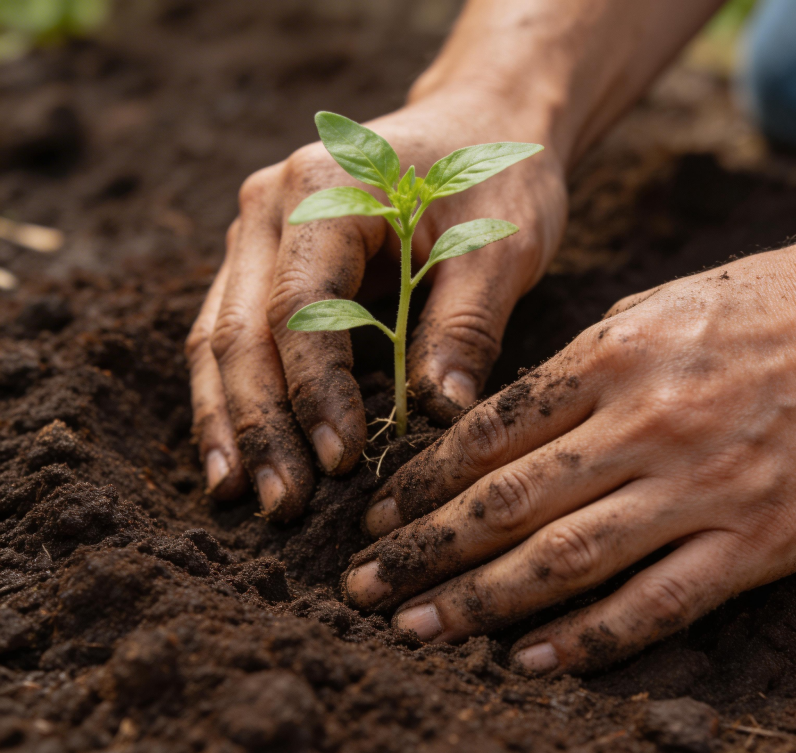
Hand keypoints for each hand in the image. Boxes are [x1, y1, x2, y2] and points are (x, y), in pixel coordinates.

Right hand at [186, 89, 566, 519]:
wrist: (478, 126)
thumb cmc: (493, 181)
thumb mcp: (497, 247)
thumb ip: (464, 326)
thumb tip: (434, 415)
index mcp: (324, 190)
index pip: (301, 310)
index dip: (316, 394)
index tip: (343, 463)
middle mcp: (269, 207)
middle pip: (242, 332)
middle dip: (262, 425)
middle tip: (281, 505)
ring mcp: (257, 234)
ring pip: (220, 338)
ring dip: (232, 421)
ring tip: (238, 493)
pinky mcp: (265, 262)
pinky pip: (233, 335)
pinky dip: (234, 396)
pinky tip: (237, 451)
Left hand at [345, 245, 795, 673]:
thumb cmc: (757, 308)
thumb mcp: (654, 312)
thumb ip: (575, 372)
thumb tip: (493, 429)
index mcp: (614, 355)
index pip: (490, 432)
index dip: (423, 480)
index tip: (377, 514)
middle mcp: (648, 423)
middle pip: (509, 501)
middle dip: (425, 548)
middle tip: (362, 586)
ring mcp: (704, 486)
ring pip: (568, 558)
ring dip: (481, 600)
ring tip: (416, 626)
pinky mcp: (758, 540)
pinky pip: (660, 602)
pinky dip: (590, 638)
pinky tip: (527, 659)